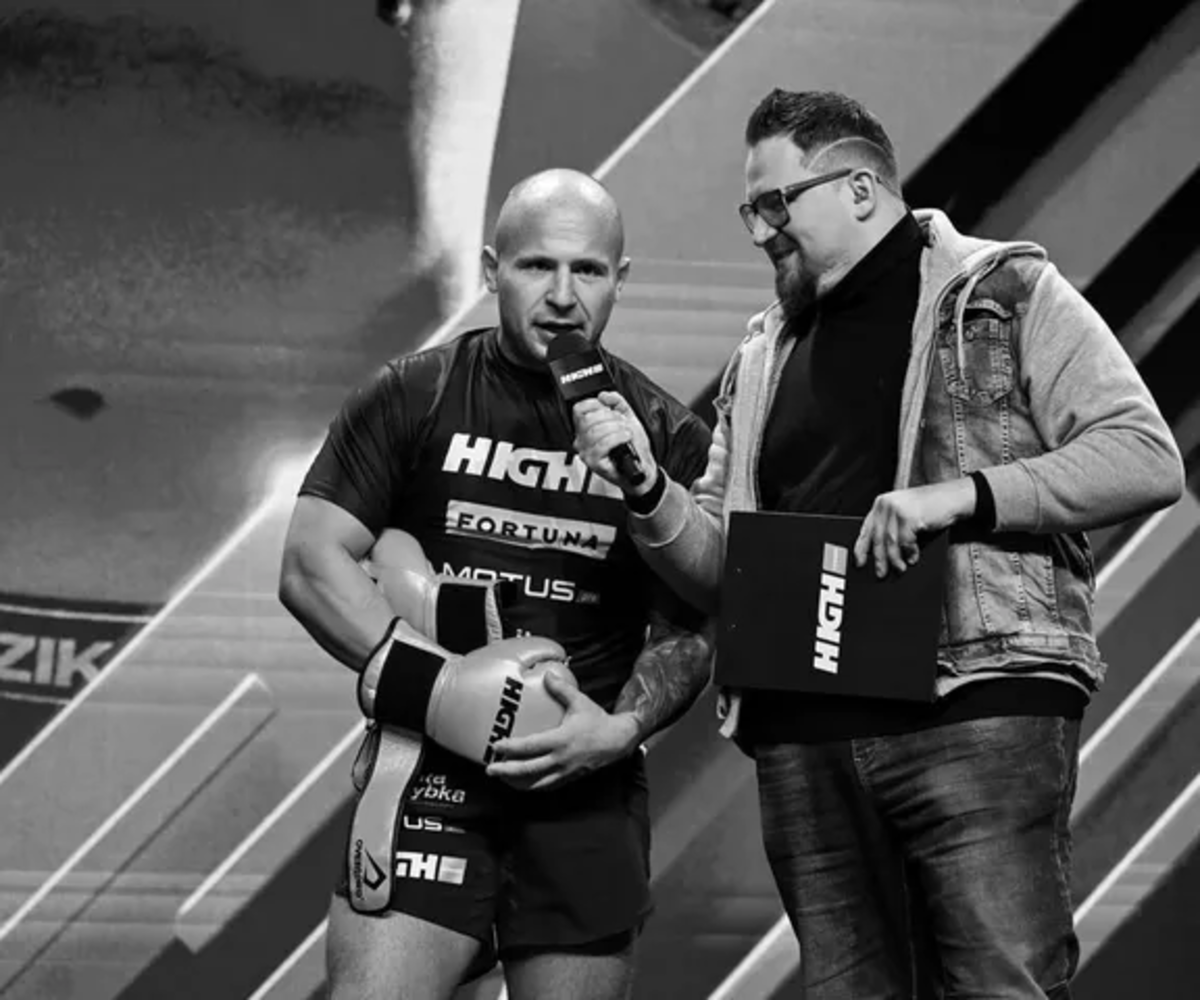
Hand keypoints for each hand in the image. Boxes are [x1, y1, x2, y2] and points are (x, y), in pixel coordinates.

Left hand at [484, 672, 639, 790]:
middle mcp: (561, 759)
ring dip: (518, 783)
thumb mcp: (580, 702)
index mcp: (561, 740)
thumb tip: (548, 675)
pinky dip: (533, 786)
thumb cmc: (598, 721)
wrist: (618, 741)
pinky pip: (548, 786)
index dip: (511, 748)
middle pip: (528, 770)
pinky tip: (524, 783)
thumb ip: (562, 689)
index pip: (530, 747)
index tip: (496, 746)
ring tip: (503, 779)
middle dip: (507, 771)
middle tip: (490, 770)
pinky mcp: (569, 778)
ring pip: (537, 783)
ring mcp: (565, 772)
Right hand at [571, 392, 658, 496]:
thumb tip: (604, 395)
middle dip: (610, 417)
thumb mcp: (627, 418)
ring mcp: (587, 453)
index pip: (579, 409)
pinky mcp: (594, 463)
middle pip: (588, 419)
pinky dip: (617, 438)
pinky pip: (602, 444)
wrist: (642, 468)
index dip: (596, 404)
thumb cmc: (633, 448)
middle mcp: (582, 441)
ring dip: (616, 428)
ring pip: (596, 431)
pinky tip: (625, 439)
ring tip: (626, 433)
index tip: (609, 409)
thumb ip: (617, 402)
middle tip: (622, 423)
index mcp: (586, 429)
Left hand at [854, 479, 975, 577]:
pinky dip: (910, 552)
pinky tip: (913, 558)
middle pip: (877, 538)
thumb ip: (892, 526)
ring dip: (895, 559)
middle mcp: (886, 505)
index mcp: (881, 503)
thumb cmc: (931, 506)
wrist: (954, 497)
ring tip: (900, 569)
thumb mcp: (905, 512)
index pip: (866, 529)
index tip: (859, 563)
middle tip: (880, 574)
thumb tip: (881, 553)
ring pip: (890, 542)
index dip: (861, 548)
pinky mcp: (909, 517)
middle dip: (879, 559)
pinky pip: (905, 542)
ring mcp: (897, 509)